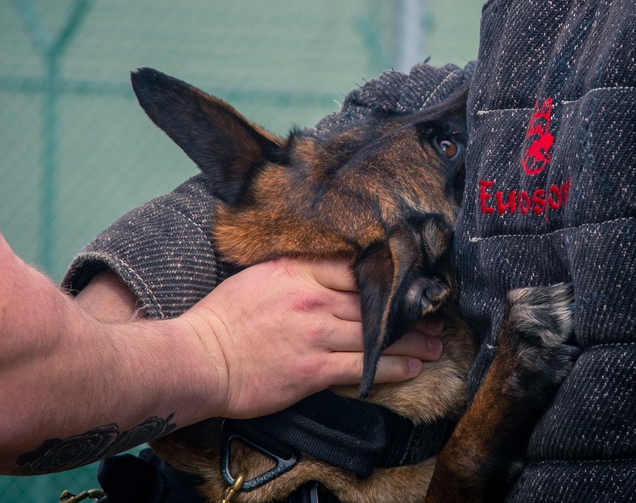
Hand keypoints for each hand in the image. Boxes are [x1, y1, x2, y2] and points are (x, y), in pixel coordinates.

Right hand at [177, 258, 443, 420]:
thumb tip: (325, 268)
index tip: (410, 281)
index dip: (388, 275)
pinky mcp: (313, 369)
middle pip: (372, 301)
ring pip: (375, 335)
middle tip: (435, 313)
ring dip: (411, 340)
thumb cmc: (221, 319)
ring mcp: (313, 334)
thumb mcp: (256, 276)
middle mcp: (310, 298)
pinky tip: (412, 367)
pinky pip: (364, 366)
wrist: (199, 360)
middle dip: (409, 309)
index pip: (354, 266)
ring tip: (433, 343)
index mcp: (295, 271)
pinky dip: (393, 367)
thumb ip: (293, 270)